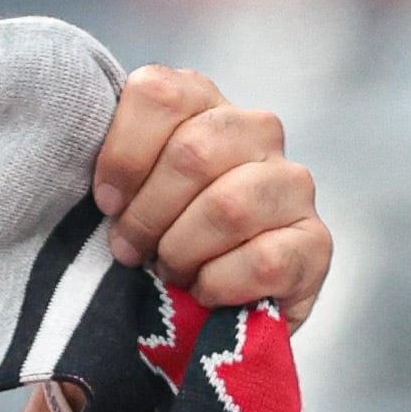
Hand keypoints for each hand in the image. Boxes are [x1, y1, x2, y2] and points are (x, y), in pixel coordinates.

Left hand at [95, 63, 331, 324]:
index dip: (123, 156)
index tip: (107, 203)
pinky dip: (218, 287)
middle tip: (131, 253)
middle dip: (147, 216)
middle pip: (193, 152)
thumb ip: (113, 165)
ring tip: (171, 273)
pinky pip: (264, 259)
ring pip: (229, 205)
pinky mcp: (315, 243)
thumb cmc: (153, 244)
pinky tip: (206, 294)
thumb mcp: (123, 196)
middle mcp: (256, 130)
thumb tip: (94, 177)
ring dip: (182, 253)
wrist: (203, 319)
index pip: (158, 92)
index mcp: (202, 103)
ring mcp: (292, 184)